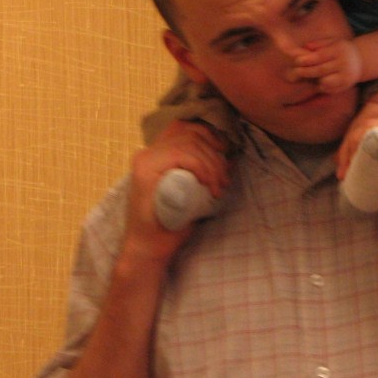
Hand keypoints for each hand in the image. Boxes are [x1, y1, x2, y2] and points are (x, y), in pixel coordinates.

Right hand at [127, 120, 229, 256]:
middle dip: (215, 152)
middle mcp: (148, 152)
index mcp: (157, 153)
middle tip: (225, 178)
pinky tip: (209, 185)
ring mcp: (145, 160)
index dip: (211, 136)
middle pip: (190, 133)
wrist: (150, 250)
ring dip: (212, 163)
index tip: (226, 154)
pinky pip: (181, 155)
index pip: (187, 127)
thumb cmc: (172, 223)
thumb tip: (232, 157)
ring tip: (219, 186)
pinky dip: (201, 167)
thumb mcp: (195, 191)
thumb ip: (206, 174)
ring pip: (189, 143)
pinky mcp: (145, 171)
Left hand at [291, 38, 361, 92]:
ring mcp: (347, 75)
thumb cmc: (340, 50)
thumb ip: (318, 44)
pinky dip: (321, 85)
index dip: (307, 59)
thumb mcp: (332, 42)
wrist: (359, 61)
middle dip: (306, 71)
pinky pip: (329, 88)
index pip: (320, 56)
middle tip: (296, 71)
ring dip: (314, 80)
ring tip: (309, 76)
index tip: (297, 61)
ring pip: (324, 81)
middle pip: (321, 70)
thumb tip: (306, 47)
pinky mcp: (346, 85)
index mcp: (340, 49)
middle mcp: (345, 63)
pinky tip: (319, 80)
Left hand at [336, 86, 377, 232]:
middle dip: (350, 132)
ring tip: (344, 170)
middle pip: (372, 107)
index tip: (356, 136)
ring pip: (365, 122)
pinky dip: (350, 152)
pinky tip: (348, 173)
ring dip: (347, 145)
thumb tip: (345, 147)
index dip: (368, 108)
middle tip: (342, 161)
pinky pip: (366, 134)